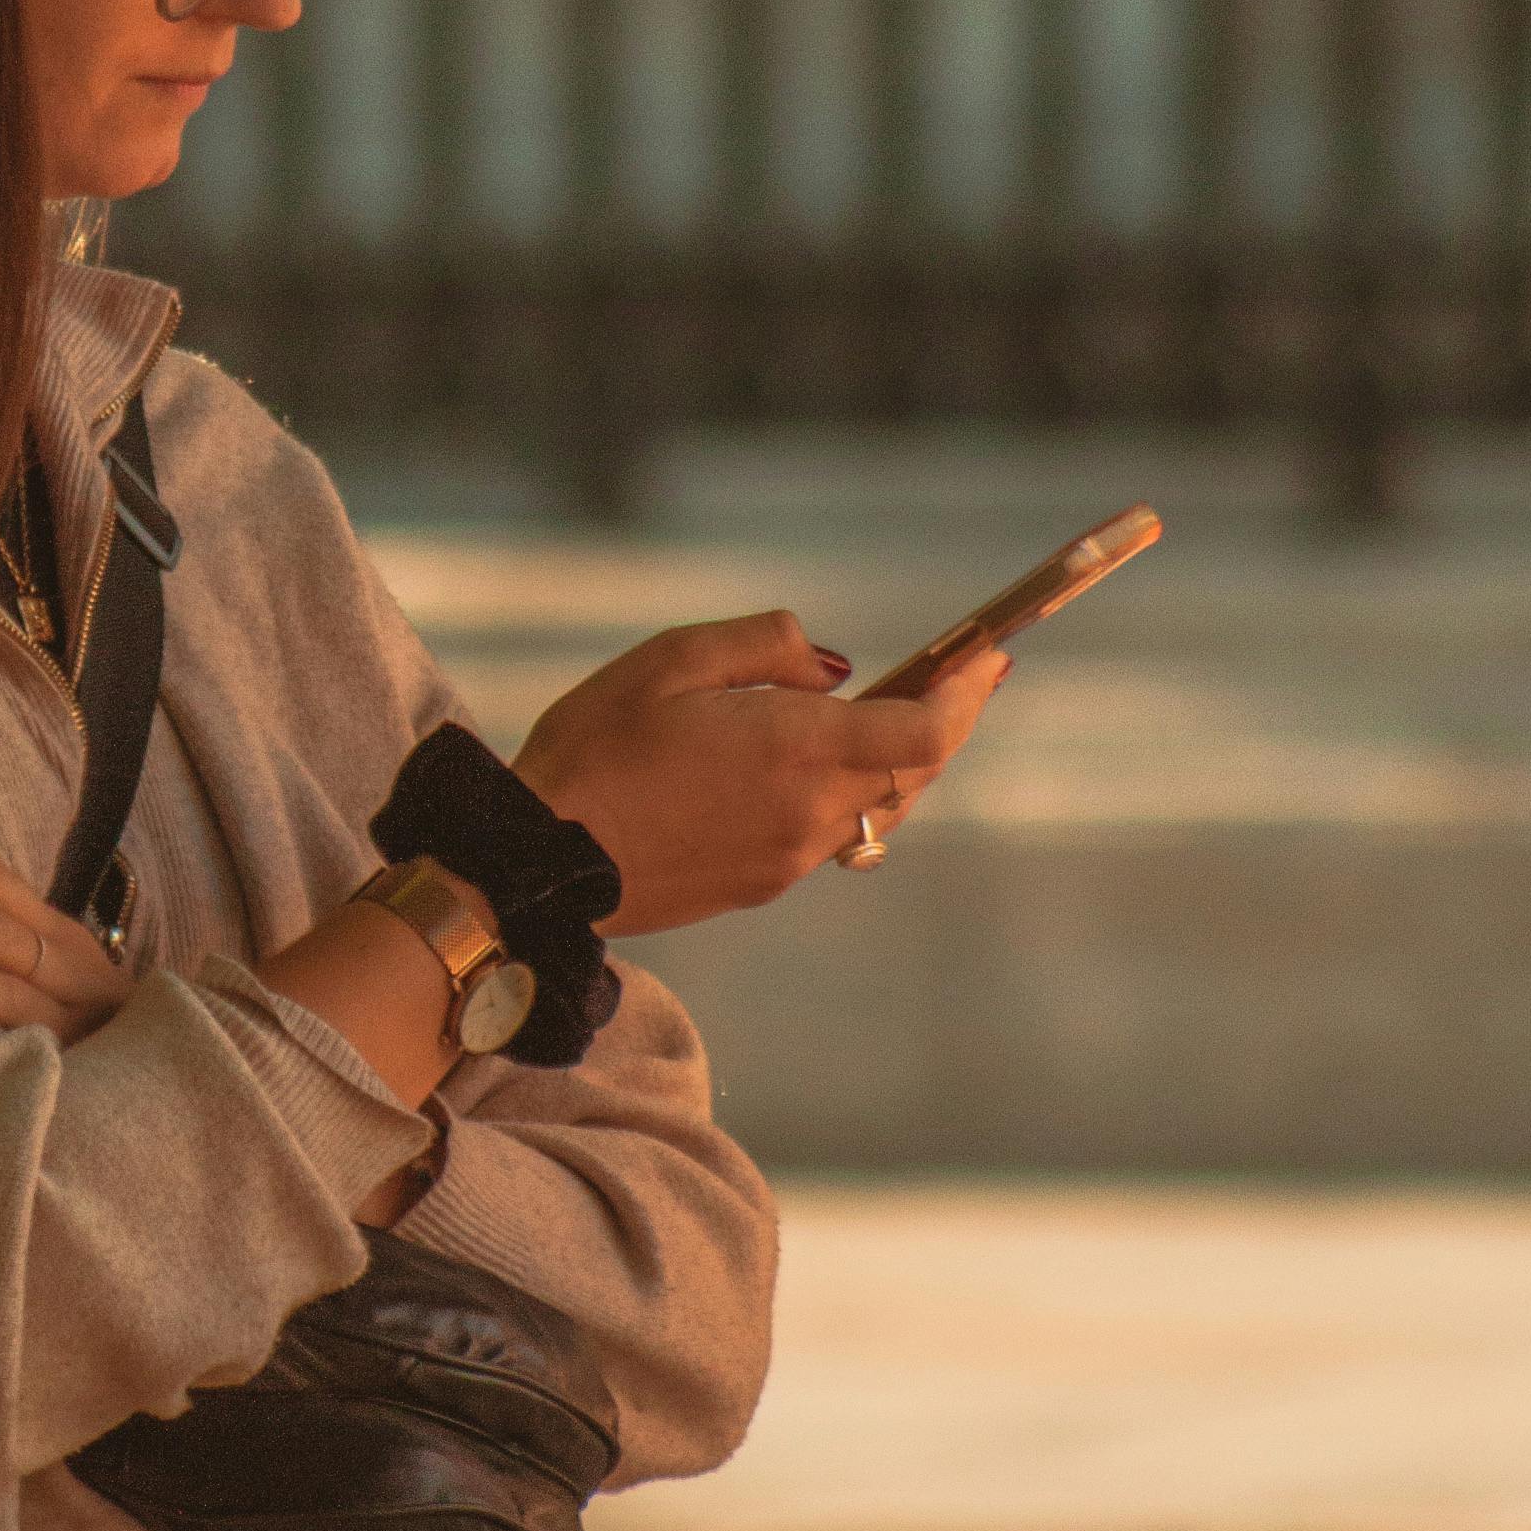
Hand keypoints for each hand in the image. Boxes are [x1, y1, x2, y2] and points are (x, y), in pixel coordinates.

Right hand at [516, 611, 1007, 930]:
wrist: (540, 863)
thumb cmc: (596, 749)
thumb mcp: (670, 660)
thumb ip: (766, 646)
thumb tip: (835, 669)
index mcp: (797, 750)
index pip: (925, 731)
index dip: (968, 693)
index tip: (991, 656)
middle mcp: (810, 812)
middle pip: (916, 772)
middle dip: (945, 721)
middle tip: (960, 675)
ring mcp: (789, 858)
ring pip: (878, 809)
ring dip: (898, 763)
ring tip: (892, 716)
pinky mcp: (760, 885)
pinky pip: (829, 834)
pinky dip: (844, 794)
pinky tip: (814, 767)